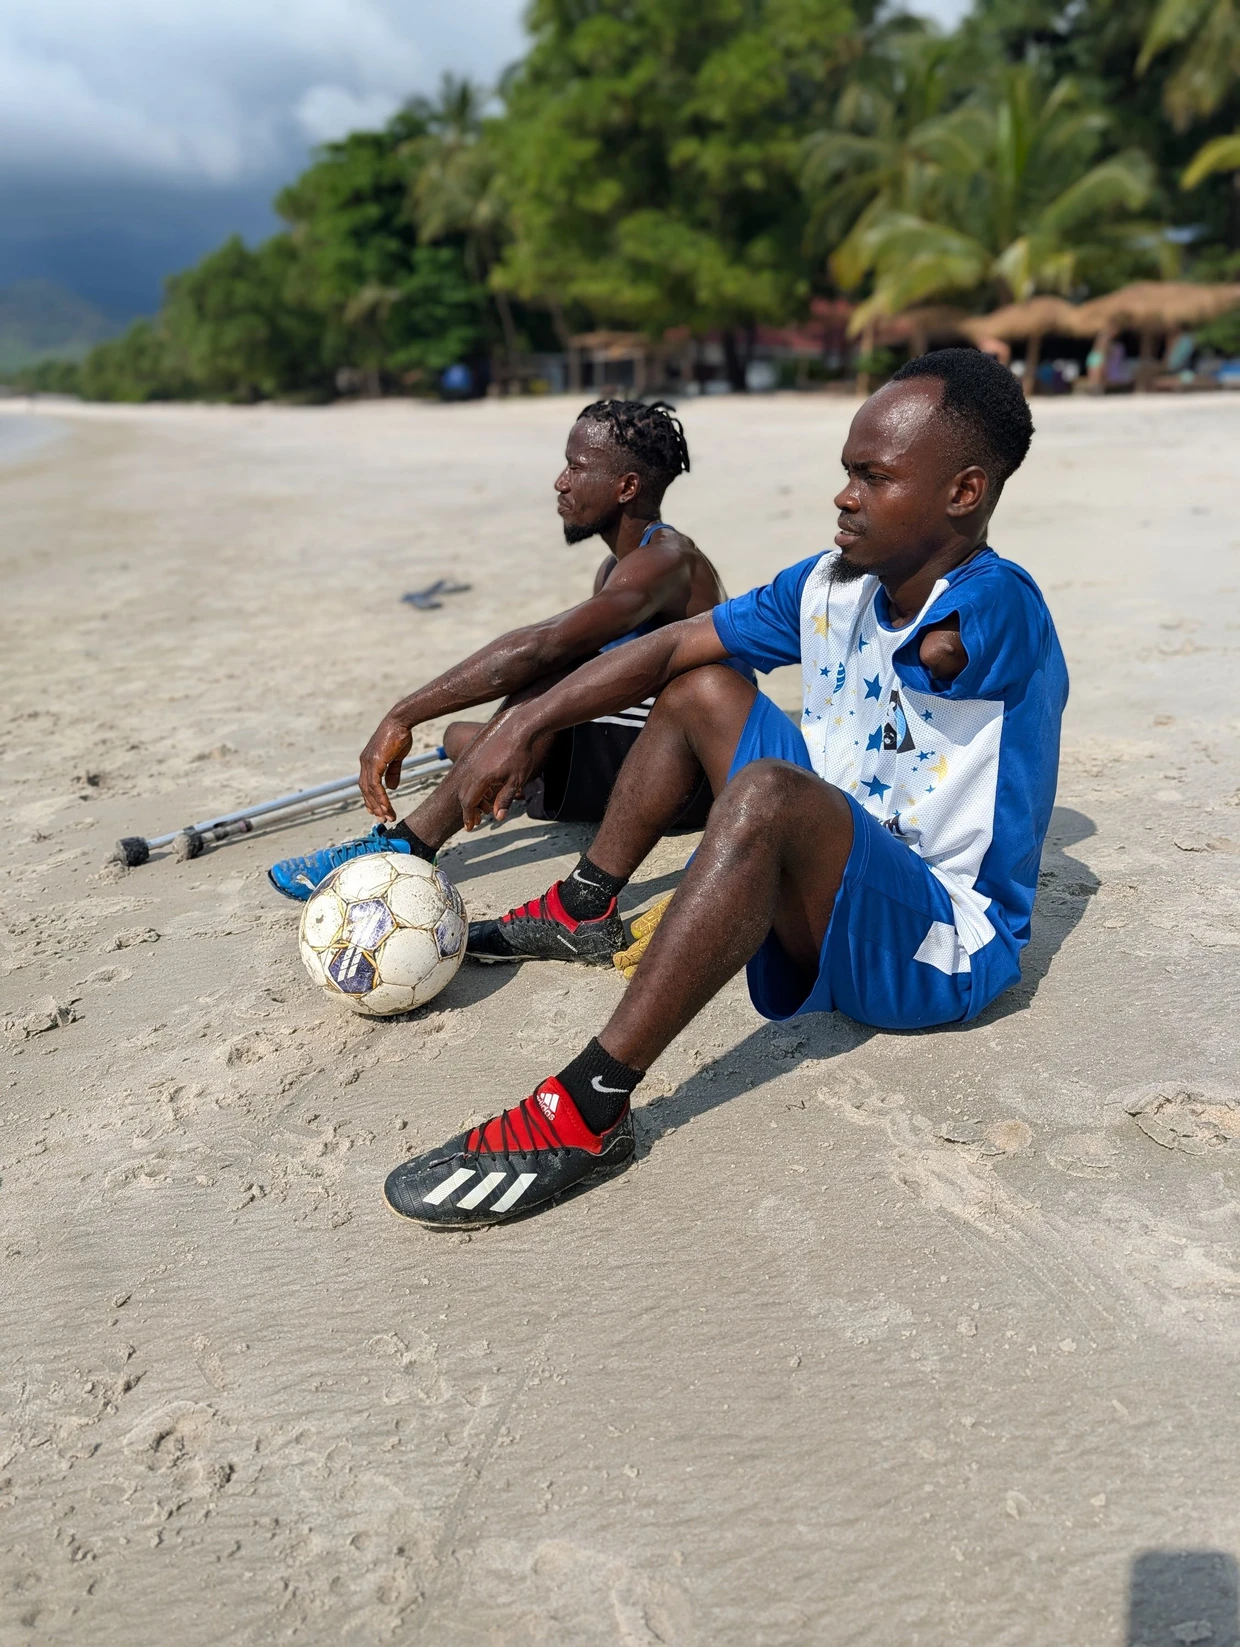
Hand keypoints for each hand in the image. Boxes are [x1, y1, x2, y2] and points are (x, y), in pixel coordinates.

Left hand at [358, 715, 413, 821]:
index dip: (371, 798)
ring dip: (378, 805)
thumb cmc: (400, 735)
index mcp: (368, 761)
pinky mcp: (374, 762)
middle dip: (373, 805)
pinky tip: (385, 806)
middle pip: (365, 790)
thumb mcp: (397, 757)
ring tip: (386, 816)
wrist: (400, 721)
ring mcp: (368, 762)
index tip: (377, 810)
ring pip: (369, 790)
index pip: (367, 784)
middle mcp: (365, 762)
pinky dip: (380, 797)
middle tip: (382, 819)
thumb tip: (392, 788)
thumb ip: (393, 772)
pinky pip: (375, 784)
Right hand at [454, 709, 538, 829]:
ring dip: (474, 799)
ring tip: (487, 807)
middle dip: (469, 810)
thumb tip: (498, 818)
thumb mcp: (516, 781)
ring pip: (467, 785)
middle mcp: (473, 770)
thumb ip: (505, 799)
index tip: (470, 828)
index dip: (468, 816)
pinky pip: (471, 775)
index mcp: (481, 778)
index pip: (469, 802)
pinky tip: (489, 789)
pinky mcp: (478, 755)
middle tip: (477, 821)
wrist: (519, 727)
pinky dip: (476, 787)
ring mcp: (474, 761)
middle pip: (464, 795)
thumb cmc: (520, 755)